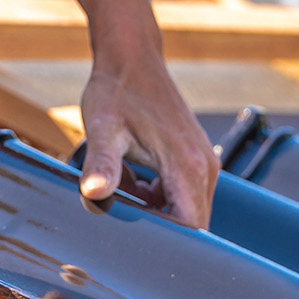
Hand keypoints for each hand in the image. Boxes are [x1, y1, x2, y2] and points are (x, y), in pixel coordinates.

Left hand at [79, 51, 217, 227]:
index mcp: (186, 165)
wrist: (131, 58)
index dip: (164, 240)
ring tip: (124, 187)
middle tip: (120, 211)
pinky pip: (182, 195)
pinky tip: (132, 179)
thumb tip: (93, 194)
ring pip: (186, 209)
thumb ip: (101, 164)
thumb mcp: (102, 129)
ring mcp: (204, 162)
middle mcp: (204, 166)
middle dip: (157, 227)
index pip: (190, 227)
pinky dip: (156, 197)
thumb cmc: (116, 91)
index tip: (133, 237)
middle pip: (192, 223)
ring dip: (154, 211)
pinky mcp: (196, 158)